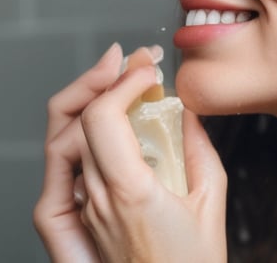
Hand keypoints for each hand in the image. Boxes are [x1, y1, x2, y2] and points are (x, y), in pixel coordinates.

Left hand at [33, 44, 227, 262]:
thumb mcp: (211, 200)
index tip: (151, 71)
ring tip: (117, 79)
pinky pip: (69, 164)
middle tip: (131, 60)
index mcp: (130, 193)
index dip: (124, 83)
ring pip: (65, 140)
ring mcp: (84, 209)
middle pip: (76, 121)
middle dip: (103, 78)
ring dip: (89, 101)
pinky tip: (104, 117)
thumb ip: (199, 147)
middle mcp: (96, 200)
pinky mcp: (82, 216)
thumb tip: (188, 109)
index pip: (102, 119)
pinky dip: (82, 130)